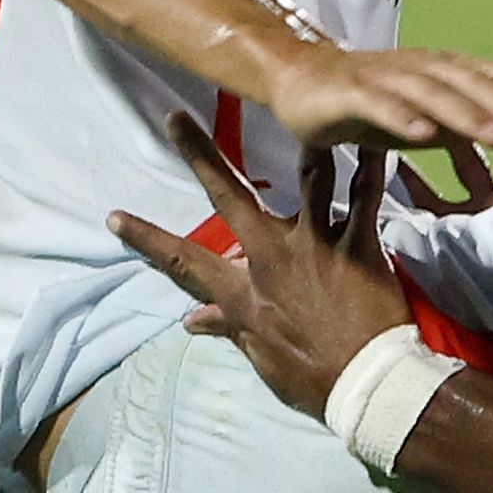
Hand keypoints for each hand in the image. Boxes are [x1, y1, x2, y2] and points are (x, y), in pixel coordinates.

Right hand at [110, 116, 413, 420]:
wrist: (367, 385)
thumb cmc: (313, 377)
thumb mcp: (261, 358)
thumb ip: (229, 329)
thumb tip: (191, 321)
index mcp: (243, 292)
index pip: (183, 262)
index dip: (147, 239)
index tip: (115, 216)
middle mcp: (273, 257)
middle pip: (228, 196)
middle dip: (200, 154)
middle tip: (177, 117)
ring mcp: (317, 245)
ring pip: (309, 179)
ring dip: (308, 146)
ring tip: (310, 107)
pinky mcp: (359, 243)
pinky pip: (367, 194)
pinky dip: (372, 164)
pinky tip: (376, 135)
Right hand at [261, 42, 492, 156]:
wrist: (305, 82)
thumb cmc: (385, 103)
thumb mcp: (450, 121)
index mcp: (453, 71)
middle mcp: (427, 68)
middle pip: (476, 85)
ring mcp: (389, 78)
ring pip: (434, 94)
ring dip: (468, 114)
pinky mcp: (351, 93)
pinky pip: (379, 105)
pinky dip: (401, 118)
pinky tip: (420, 136)